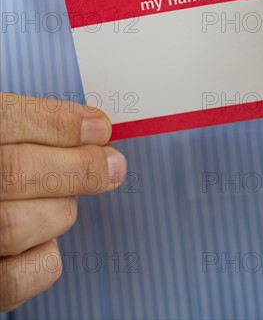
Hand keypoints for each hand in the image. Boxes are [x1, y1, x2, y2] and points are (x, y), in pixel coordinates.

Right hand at [0, 93, 125, 311]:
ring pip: (20, 224)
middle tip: (113, 164)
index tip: (100, 127)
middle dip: (79, 167)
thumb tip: (96, 129)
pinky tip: (43, 239)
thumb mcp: (3, 132)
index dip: (60, 124)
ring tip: (62, 199)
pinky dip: (44, 259)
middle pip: (17, 171)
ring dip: (60, 210)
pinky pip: (18, 279)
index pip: (6, 120)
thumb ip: (35, 125)